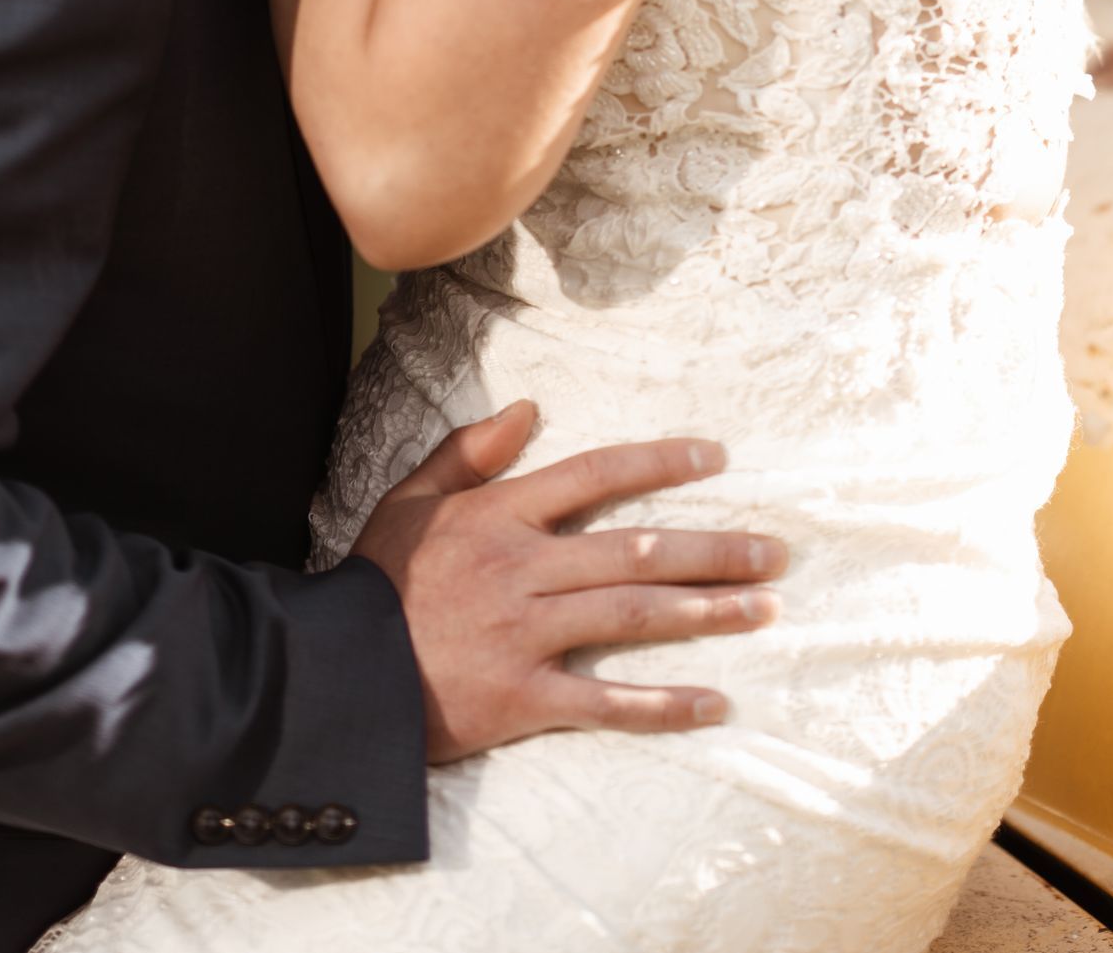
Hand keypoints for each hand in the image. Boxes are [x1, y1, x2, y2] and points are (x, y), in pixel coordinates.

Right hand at [352, 401, 785, 763]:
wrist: (335, 673)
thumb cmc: (375, 582)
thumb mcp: (411, 499)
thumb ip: (469, 450)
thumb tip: (529, 408)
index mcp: (501, 515)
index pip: (595, 475)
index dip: (659, 461)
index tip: (716, 457)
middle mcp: (524, 569)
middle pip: (637, 550)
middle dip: (713, 549)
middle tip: (776, 552)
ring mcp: (526, 635)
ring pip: (634, 617)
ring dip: (707, 612)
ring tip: (765, 609)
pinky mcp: (522, 699)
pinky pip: (605, 702)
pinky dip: (662, 704)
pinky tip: (714, 701)